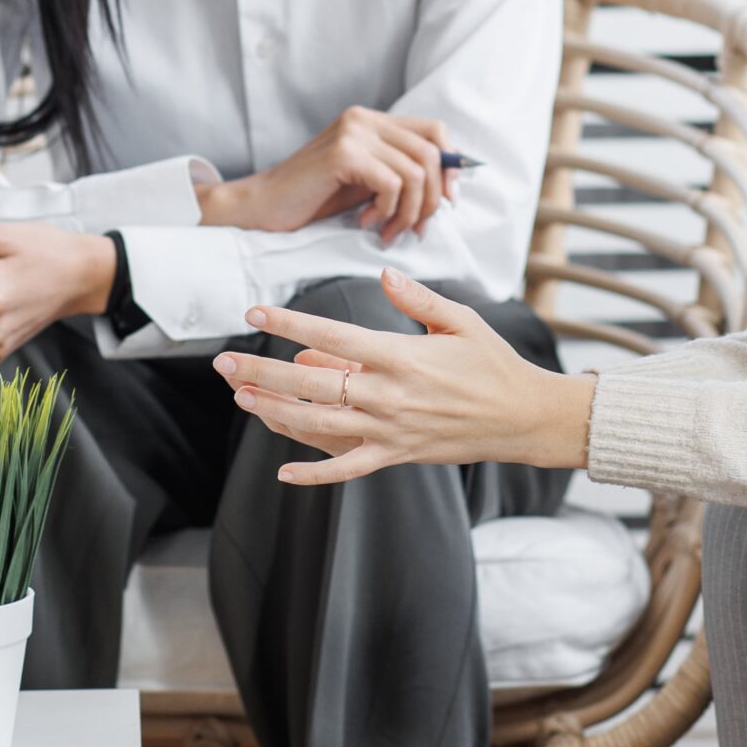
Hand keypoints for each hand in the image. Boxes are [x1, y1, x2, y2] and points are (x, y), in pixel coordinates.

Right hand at [198, 107, 458, 242]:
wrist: (262, 207)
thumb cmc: (313, 199)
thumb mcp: (365, 182)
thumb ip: (399, 174)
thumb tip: (449, 187)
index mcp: (372, 120)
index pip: (435, 131)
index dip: (451, 166)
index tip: (447, 202)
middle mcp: (364, 119)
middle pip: (432, 153)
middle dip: (433, 199)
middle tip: (414, 229)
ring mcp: (353, 132)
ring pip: (417, 172)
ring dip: (409, 213)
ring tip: (386, 230)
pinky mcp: (344, 153)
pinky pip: (393, 184)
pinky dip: (387, 211)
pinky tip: (365, 223)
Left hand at [210, 270, 596, 483]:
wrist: (523, 417)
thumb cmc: (492, 362)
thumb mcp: (460, 319)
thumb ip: (416, 298)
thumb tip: (381, 273)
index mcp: (400, 355)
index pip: (332, 336)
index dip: (290, 325)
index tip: (256, 313)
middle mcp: (388, 394)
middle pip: (311, 383)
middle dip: (262, 371)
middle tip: (223, 361)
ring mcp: (390, 429)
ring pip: (319, 424)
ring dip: (274, 412)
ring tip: (239, 397)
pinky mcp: (397, 455)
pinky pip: (348, 468)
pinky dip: (315, 473)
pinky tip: (283, 471)